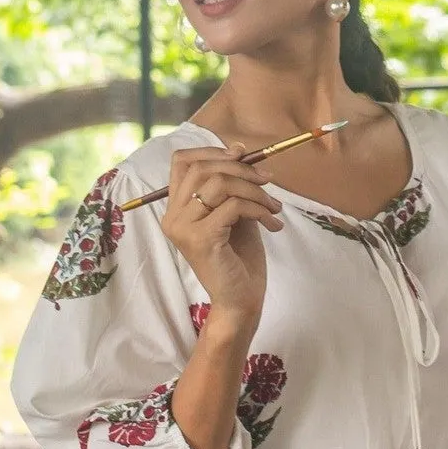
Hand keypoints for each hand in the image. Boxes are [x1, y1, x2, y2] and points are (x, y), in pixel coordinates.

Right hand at [160, 146, 283, 337]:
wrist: (240, 299)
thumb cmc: (239, 259)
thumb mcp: (235, 213)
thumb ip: (232, 185)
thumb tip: (240, 149)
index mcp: (177, 208)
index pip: (182, 161)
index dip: (212, 150)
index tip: (243, 155)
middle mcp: (173, 216)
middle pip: (203, 168)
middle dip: (242, 169)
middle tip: (269, 182)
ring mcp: (184, 228)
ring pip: (219, 183)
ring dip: (255, 191)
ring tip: (274, 209)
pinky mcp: (201, 239)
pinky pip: (233, 206)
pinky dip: (258, 210)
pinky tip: (272, 225)